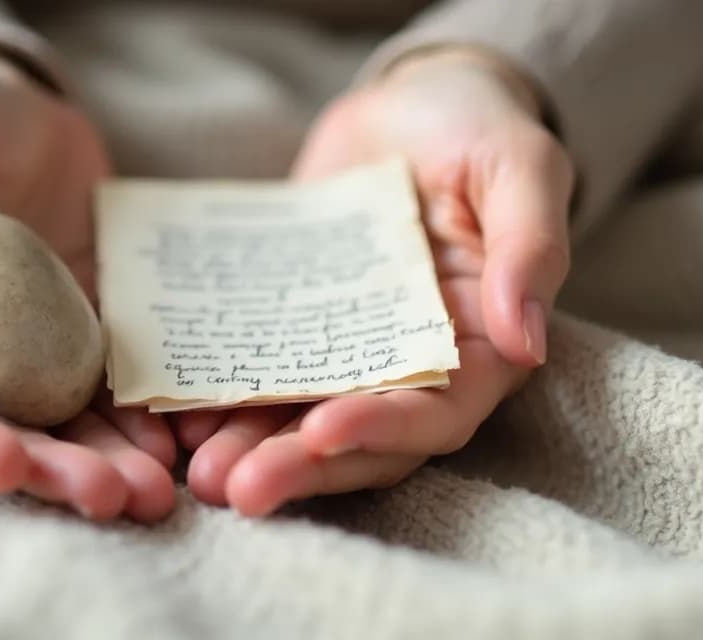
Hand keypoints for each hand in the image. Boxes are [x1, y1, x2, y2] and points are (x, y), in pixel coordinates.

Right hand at [0, 44, 174, 520]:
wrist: (23, 112)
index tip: (4, 466)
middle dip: (50, 471)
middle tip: (108, 497)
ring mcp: (31, 353)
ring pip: (62, 428)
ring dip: (105, 466)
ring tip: (157, 496)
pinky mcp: (89, 340)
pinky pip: (116, 394)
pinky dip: (147, 425)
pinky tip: (186, 447)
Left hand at [178, 47, 573, 515]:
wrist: (411, 103)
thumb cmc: (478, 128)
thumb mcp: (519, 167)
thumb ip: (530, 248)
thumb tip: (527, 342)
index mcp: (480, 346)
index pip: (436, 413)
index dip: (381, 430)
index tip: (322, 433)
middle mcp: (413, 367)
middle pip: (359, 439)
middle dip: (298, 466)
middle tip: (231, 488)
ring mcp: (347, 354)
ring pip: (301, 421)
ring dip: (252, 451)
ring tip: (195, 472)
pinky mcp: (295, 330)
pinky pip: (257, 374)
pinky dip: (220, 401)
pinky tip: (172, 418)